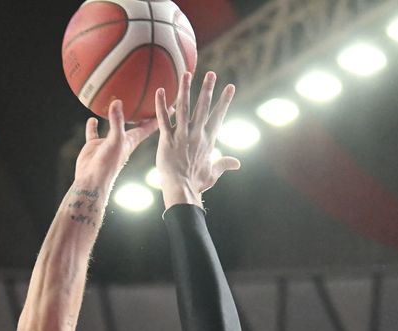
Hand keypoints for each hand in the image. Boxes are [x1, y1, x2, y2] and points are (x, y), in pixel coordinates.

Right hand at [73, 99, 158, 189]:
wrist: (92, 181)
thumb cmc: (109, 163)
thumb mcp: (115, 140)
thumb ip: (117, 122)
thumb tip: (117, 102)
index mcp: (132, 140)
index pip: (150, 126)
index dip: (161, 115)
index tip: (171, 104)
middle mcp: (122, 140)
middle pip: (136, 124)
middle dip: (143, 113)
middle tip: (150, 99)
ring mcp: (109, 142)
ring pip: (114, 125)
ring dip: (117, 116)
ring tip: (119, 101)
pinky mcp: (95, 145)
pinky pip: (93, 132)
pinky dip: (93, 126)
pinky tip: (93, 118)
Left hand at [155, 71, 240, 207]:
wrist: (182, 191)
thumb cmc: (197, 183)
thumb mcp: (214, 173)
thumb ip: (224, 163)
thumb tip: (237, 163)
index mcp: (208, 140)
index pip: (218, 116)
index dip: (224, 101)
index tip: (230, 87)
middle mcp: (196, 134)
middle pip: (203, 107)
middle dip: (208, 89)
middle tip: (211, 73)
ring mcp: (182, 136)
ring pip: (184, 108)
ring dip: (185, 90)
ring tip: (186, 73)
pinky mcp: (167, 139)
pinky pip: (163, 119)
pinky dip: (161, 105)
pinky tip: (159, 91)